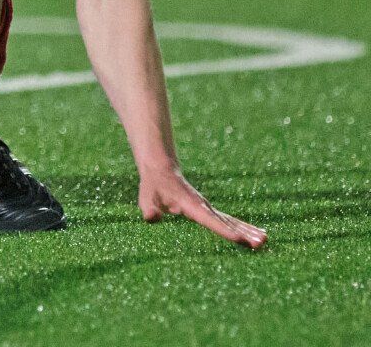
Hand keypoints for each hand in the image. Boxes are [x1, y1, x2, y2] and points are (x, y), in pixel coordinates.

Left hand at [139, 165, 266, 248]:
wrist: (161, 169)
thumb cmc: (153, 186)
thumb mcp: (146, 197)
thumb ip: (148, 208)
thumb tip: (151, 218)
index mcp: (190, 205)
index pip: (209, 221)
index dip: (224, 231)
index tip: (239, 239)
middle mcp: (204, 207)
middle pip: (227, 222)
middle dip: (244, 233)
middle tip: (262, 243)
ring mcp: (209, 208)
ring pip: (232, 221)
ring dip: (249, 231)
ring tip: (266, 241)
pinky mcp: (210, 210)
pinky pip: (230, 220)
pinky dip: (244, 228)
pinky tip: (257, 234)